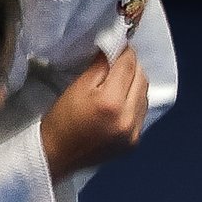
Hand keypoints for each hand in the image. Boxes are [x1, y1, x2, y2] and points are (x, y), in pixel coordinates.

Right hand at [40, 48, 147, 178]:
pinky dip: (134, 102)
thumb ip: (100, 67)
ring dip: (135, 84)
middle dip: (132, 66)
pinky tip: (120, 103)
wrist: (56, 157)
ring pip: (145, 95)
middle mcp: (128, 118)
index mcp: (111, 102)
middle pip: (142, 79)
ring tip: (120, 82)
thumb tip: (114, 50)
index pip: (128, 65)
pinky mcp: (134, 142)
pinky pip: (141, 113)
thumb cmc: (60, 120)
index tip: (120, 43)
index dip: (125, 51)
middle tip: (119, 61)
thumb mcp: (76, 88)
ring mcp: (134, 132)